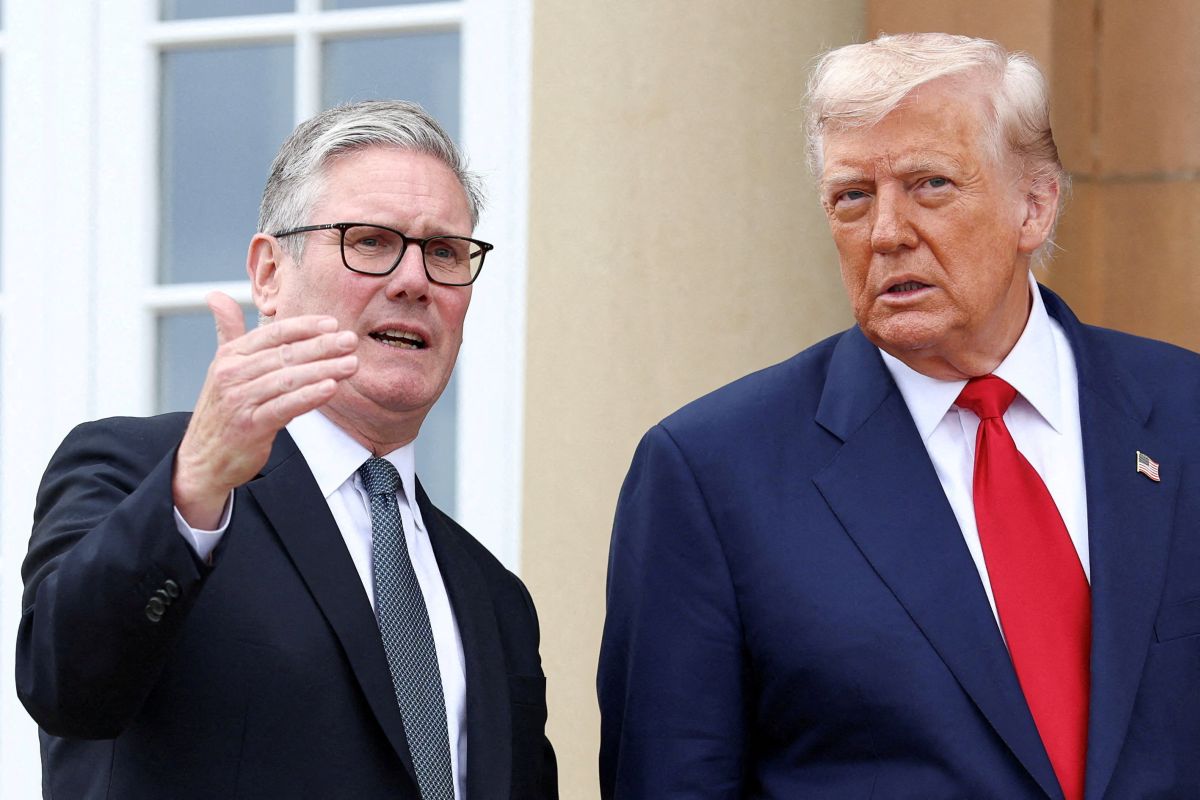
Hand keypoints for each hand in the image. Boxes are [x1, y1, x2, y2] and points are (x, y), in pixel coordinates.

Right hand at [173, 292, 357, 528]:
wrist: (202, 460)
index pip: (272, 334)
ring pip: (288, 379)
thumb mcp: (222, 368)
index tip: (333, 324)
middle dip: (322, 346)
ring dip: (323, 370)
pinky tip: (331, 388)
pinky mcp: (250, 425)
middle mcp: (232, 374)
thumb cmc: (221, 411)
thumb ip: (227, 333)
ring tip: (351, 364)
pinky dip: (309, 396)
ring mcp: (239, 400)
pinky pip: (285, 406)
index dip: (304, 327)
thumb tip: (217, 296)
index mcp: (229, 356)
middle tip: (350, 340)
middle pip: (284, 354)